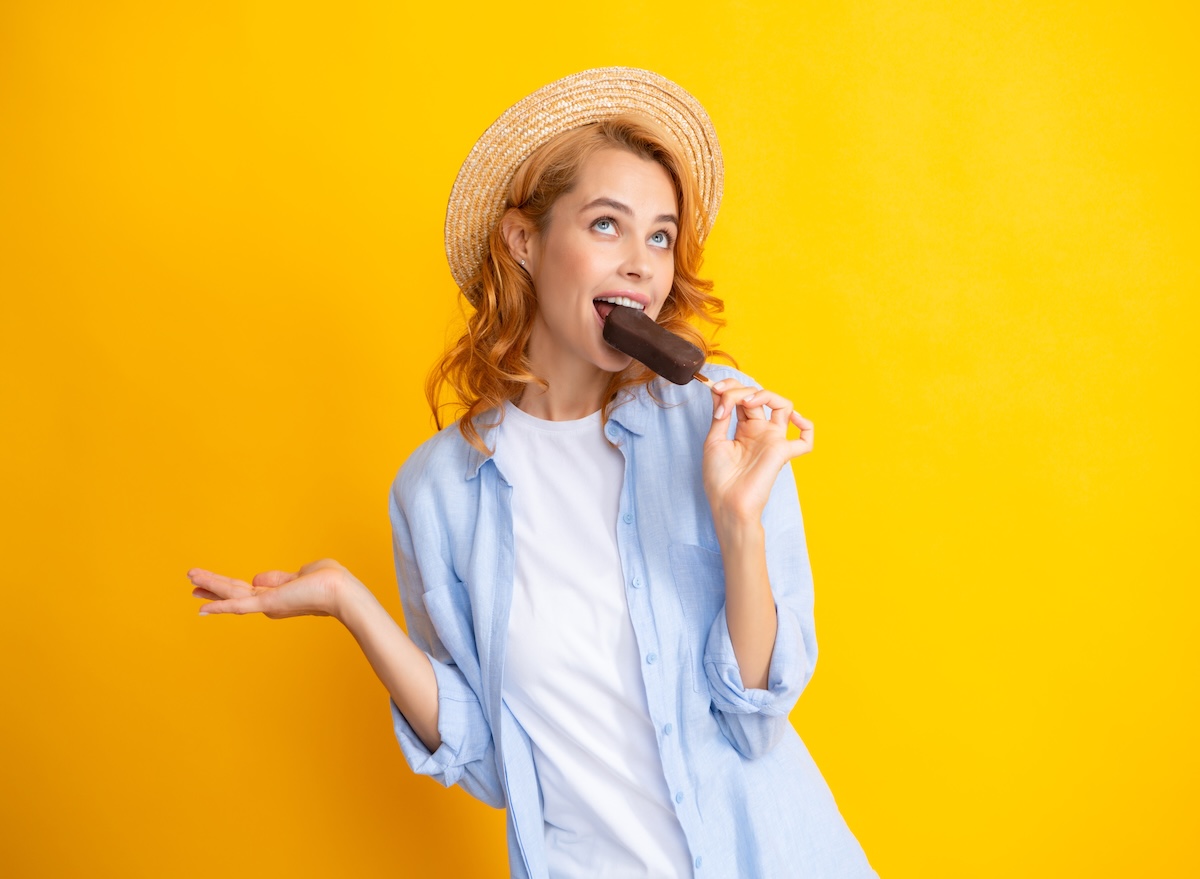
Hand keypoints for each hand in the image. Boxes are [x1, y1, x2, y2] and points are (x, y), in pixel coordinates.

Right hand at [188, 559, 355, 619]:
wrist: (341, 592)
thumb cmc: (330, 581)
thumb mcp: (303, 572)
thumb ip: (282, 577)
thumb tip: (259, 578)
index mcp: (278, 594)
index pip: (249, 588)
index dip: (230, 585)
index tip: (210, 581)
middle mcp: (269, 602)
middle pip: (234, 592)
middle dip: (212, 586)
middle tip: (191, 580)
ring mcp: (267, 605)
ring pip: (231, 594)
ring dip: (209, 588)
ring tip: (189, 580)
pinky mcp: (267, 605)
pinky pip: (238, 606)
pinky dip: (219, 607)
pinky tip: (202, 609)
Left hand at [702, 380, 813, 528]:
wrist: (727, 504)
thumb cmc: (718, 479)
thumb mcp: (714, 440)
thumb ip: (721, 415)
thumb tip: (719, 391)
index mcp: (743, 429)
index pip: (743, 397)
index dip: (730, 388)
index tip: (714, 389)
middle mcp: (760, 431)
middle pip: (758, 396)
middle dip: (738, 390)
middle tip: (722, 398)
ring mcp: (772, 440)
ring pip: (783, 405)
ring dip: (765, 394)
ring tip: (747, 402)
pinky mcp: (783, 451)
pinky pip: (806, 439)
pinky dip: (806, 425)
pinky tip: (793, 418)